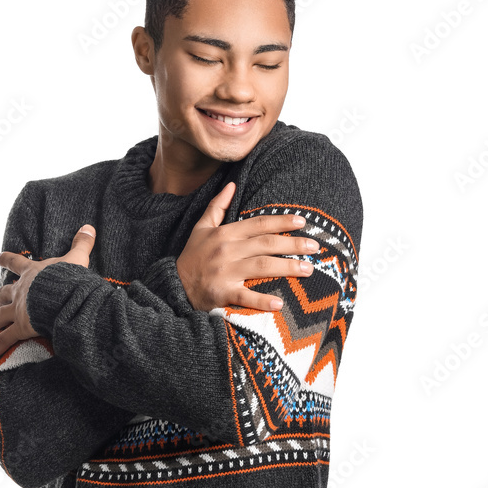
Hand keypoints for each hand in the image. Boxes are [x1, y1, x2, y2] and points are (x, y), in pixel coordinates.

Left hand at [0, 224, 96, 365]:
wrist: (64, 297)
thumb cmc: (69, 278)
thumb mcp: (76, 259)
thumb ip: (81, 244)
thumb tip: (89, 227)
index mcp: (32, 274)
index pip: (15, 263)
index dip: (6, 259)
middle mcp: (20, 292)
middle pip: (2, 294)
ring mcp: (18, 310)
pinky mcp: (20, 328)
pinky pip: (5, 340)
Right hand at [176, 182, 318, 310]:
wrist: (172, 286)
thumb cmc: (192, 257)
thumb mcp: (201, 228)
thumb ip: (217, 206)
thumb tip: (231, 184)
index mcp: (225, 234)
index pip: (258, 224)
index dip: (282, 222)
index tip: (303, 222)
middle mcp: (226, 251)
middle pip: (265, 244)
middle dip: (292, 244)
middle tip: (315, 247)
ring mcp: (225, 272)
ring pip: (261, 266)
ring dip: (287, 267)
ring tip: (308, 269)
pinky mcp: (222, 293)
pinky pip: (245, 296)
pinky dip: (262, 300)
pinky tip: (280, 302)